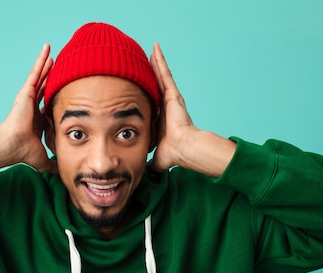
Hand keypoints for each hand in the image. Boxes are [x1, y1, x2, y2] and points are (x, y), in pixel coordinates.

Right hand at [0, 44, 57, 174]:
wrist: (12, 146)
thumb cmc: (23, 152)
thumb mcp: (43, 158)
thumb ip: (51, 164)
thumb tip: (59, 173)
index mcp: (36, 119)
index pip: (48, 103)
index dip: (55, 96)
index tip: (64, 90)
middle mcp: (32, 106)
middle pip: (44, 86)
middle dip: (51, 76)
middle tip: (61, 66)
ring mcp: (29, 97)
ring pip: (40, 77)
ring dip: (47, 64)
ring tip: (54, 52)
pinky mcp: (26, 92)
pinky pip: (36, 72)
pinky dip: (41, 60)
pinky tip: (48, 49)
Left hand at [149, 43, 198, 171]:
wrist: (184, 149)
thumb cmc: (173, 154)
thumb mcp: (155, 156)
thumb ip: (149, 162)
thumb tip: (141, 173)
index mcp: (162, 119)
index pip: (151, 102)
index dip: (145, 93)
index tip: (138, 87)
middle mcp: (167, 106)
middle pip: (155, 85)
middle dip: (149, 74)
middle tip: (141, 62)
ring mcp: (170, 99)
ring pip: (160, 76)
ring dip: (154, 63)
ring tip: (149, 49)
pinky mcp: (173, 94)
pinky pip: (164, 73)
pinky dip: (159, 61)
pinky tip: (154, 48)